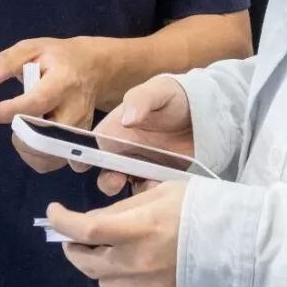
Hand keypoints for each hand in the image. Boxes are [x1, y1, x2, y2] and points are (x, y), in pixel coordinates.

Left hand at [0, 37, 108, 172]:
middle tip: (9, 120)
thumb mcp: (31, 48)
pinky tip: (33, 138)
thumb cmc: (57, 58)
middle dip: (18, 135)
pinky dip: (36, 157)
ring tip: (22, 127)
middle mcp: (76, 109)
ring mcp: (81, 130)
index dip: (10, 111)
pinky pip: (53, 162)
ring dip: (25, 148)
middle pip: (43, 137)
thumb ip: (5, 62)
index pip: (37, 102)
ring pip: (48, 156)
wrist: (92, 69)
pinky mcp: (80, 143)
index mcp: (63, 81)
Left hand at [47, 181, 187, 286]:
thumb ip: (126, 207)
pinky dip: (114, 274)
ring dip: (92, 263)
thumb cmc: (196, 206)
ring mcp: (144, 281)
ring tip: (99, 247)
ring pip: (100, 280)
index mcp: (137, 227)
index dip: (62, 221)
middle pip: (85, 262)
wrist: (232, 241)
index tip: (53, 211)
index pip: (85, 230)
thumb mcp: (159, 191)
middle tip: (72, 233)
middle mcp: (135, 259)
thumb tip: (99, 218)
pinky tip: (125, 258)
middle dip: (71, 246)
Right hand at [86, 76, 194, 195]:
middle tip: (117, 181)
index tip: (80, 167)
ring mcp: (141, 168)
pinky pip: (150, 194)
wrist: (206, 111)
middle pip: (105, 174)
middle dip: (107, 182)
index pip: (90, 146)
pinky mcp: (160, 179)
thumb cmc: (174, 96)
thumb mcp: (158, 91)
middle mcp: (124, 152)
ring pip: (126, 189)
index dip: (80, 158)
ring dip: (130, 194)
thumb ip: (140, 100)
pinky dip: (151, 195)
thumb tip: (127, 120)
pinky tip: (162, 188)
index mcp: (115, 130)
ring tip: (145, 186)